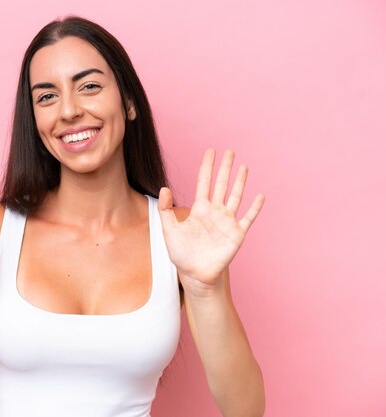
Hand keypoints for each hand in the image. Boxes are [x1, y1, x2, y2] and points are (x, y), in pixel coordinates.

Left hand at [158, 149, 264, 295]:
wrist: (194, 274)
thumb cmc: (181, 254)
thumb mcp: (169, 230)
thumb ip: (165, 210)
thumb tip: (164, 188)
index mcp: (199, 209)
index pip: (204, 182)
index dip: (207, 166)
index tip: (210, 151)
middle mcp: (214, 212)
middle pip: (221, 184)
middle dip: (225, 168)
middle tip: (229, 151)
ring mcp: (227, 222)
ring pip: (235, 196)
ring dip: (240, 182)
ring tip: (244, 166)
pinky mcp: (237, 234)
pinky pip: (248, 218)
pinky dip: (255, 207)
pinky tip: (261, 195)